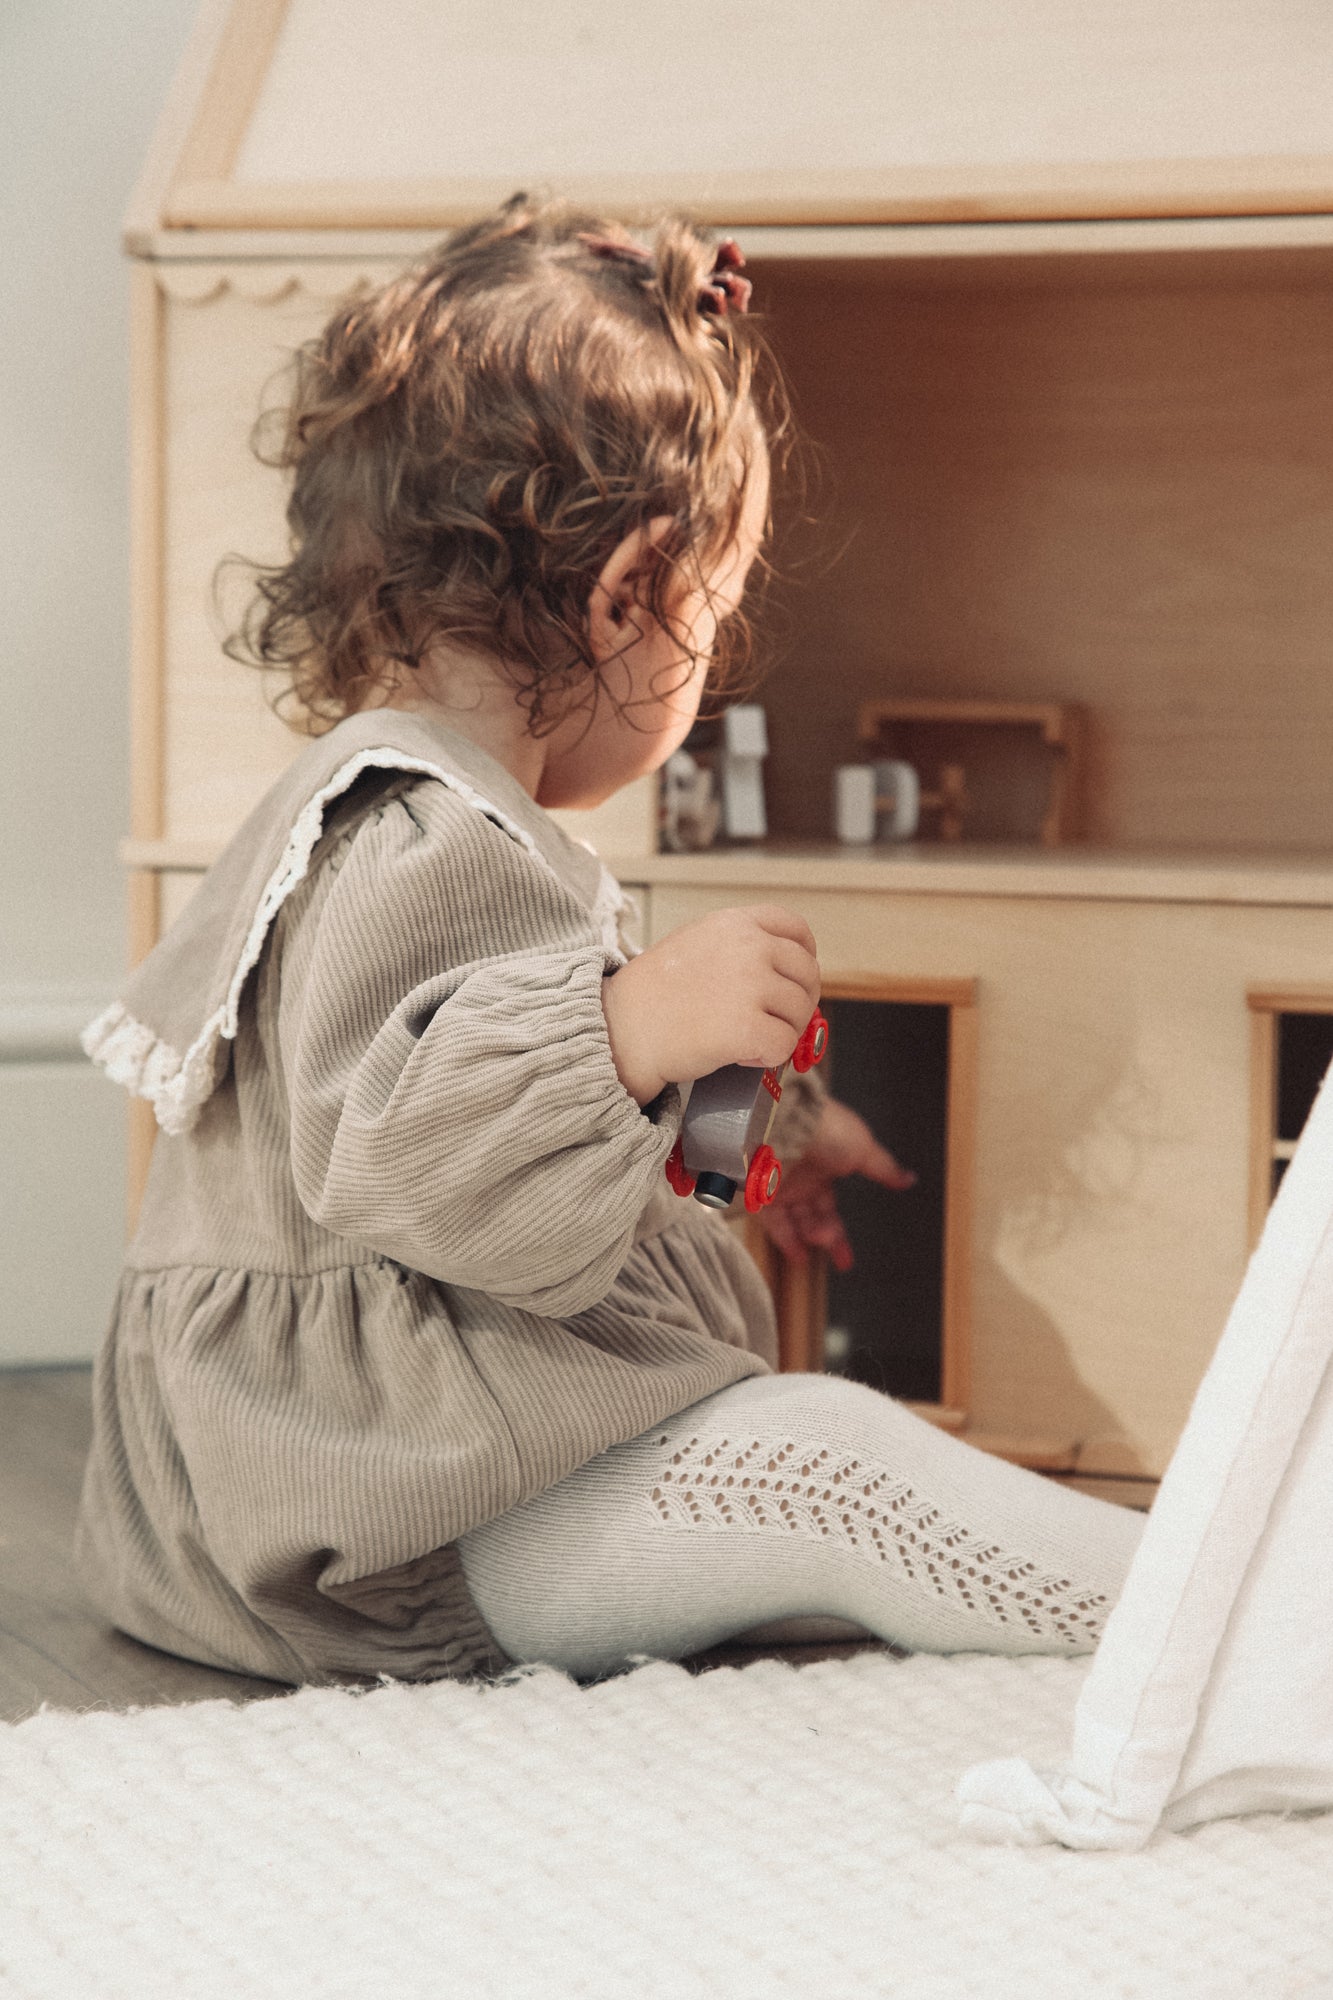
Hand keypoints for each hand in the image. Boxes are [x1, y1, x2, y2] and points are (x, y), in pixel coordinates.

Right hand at [601, 904, 819, 1105]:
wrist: (623, 1028)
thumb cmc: (652, 994)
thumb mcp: (695, 942)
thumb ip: (738, 945)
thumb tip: (782, 972)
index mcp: (735, 923)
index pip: (796, 929)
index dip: (805, 956)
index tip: (797, 977)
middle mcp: (749, 948)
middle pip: (807, 974)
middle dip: (798, 1001)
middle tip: (776, 1020)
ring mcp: (751, 986)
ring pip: (800, 1013)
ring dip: (782, 1031)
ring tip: (749, 1039)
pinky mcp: (748, 1027)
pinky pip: (785, 1045)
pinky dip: (769, 1057)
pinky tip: (744, 1056)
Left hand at [759, 1097, 914, 1270]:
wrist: (790, 1122)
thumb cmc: (828, 1130)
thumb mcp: (864, 1150)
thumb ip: (884, 1169)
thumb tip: (909, 1178)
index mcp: (825, 1167)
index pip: (831, 1207)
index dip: (839, 1230)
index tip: (848, 1256)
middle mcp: (802, 1179)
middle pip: (815, 1218)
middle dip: (828, 1239)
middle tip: (841, 1260)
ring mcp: (781, 1187)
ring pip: (797, 1221)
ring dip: (811, 1237)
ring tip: (821, 1242)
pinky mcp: (762, 1193)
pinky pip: (773, 1222)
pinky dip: (785, 1239)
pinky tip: (799, 1255)